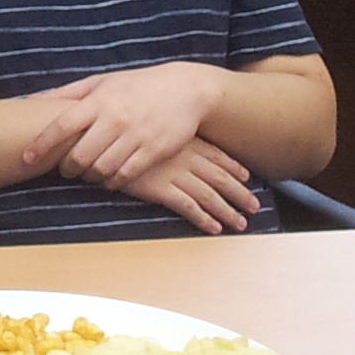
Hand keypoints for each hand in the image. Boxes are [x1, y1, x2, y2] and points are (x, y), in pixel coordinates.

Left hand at [23, 63, 218, 186]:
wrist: (186, 89)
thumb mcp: (102, 81)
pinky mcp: (153, 151)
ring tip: (87, 174)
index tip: (27, 158)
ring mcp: (135, 136)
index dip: (41, 144)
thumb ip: (68, 92)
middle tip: (66, 169)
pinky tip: (109, 179)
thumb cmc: (138, 85)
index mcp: (99, 101)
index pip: (62, 125)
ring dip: (89, 177)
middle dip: (67, 168)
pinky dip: (112, 182)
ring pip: (101, 169)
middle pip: (79, 155)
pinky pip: (125, 175)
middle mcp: (115, 119)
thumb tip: (31, 100)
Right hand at [120, 137, 263, 235]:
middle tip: (255, 206)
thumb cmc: (121, 131)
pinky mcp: (160, 189)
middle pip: (220, 178)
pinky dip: (203, 218)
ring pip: (209, 195)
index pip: (217, 155)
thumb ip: (166, 135)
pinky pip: (188, 206)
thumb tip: (175, 142)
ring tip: (240, 223)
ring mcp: (173, 173)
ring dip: (227, 211)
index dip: (234, 168)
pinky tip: (213, 228)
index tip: (248, 177)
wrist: (100, 137)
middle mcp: (184, 157)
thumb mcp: (151, 126)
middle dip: (240, 193)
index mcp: (184, 141)